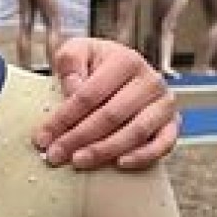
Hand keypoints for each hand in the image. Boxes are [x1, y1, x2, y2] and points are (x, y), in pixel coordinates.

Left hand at [37, 39, 179, 168]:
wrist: (124, 74)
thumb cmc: (97, 66)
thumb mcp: (78, 52)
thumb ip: (70, 61)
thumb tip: (73, 88)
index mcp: (126, 60)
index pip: (89, 94)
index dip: (63, 118)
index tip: (43, 138)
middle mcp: (150, 80)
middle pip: (111, 115)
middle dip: (79, 138)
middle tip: (56, 155)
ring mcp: (164, 104)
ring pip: (135, 132)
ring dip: (104, 150)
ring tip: (79, 161)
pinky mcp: (172, 124)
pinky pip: (163, 145)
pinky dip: (142, 156)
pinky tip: (119, 164)